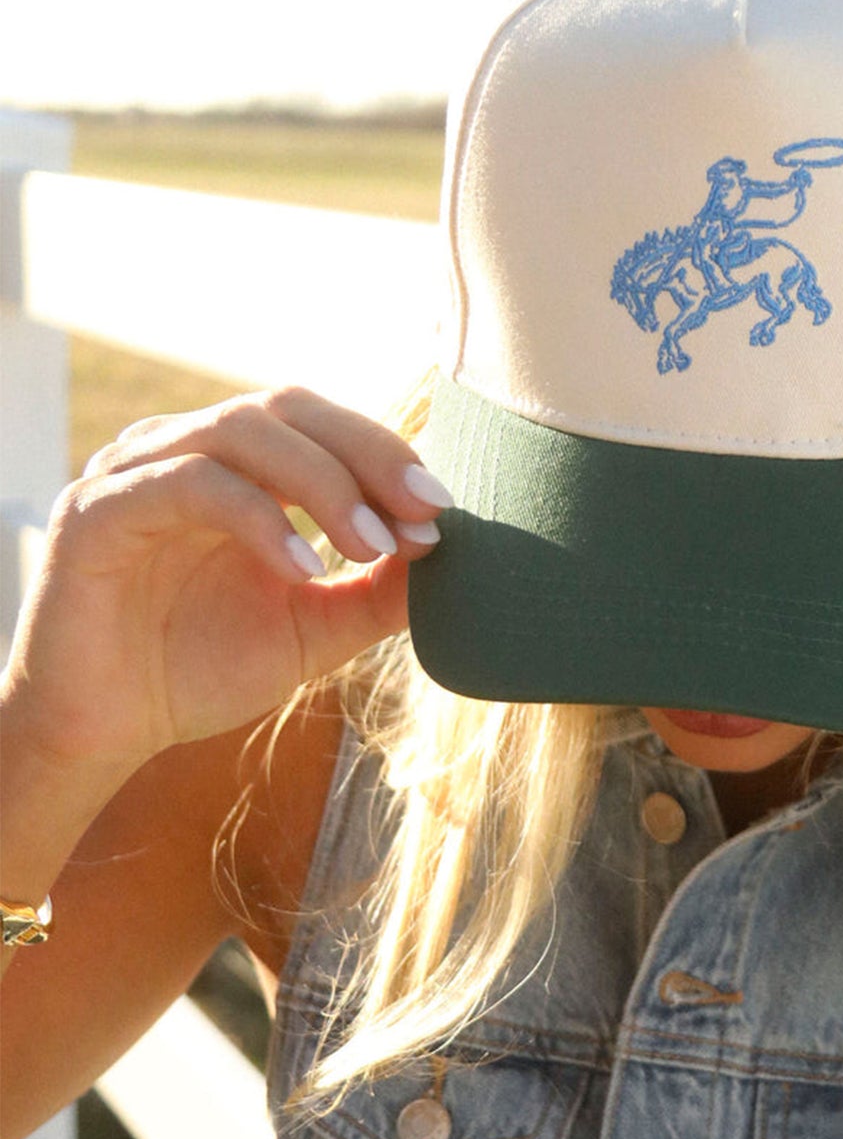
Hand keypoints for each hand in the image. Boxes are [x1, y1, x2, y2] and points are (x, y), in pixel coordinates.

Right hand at [1, 386, 450, 779]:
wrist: (105, 730)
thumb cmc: (201, 669)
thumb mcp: (312, 630)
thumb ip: (376, 593)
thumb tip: (450, 552)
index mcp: (237, 466)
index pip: (322, 425)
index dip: (385, 454)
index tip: (442, 508)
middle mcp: (185, 450)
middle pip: (286, 407)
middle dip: (366, 453)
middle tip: (423, 509)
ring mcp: (136, 471)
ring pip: (240, 431)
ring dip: (321, 482)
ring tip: (372, 545)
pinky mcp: (97, 509)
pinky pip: (188, 484)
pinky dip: (256, 519)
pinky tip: (304, 569)